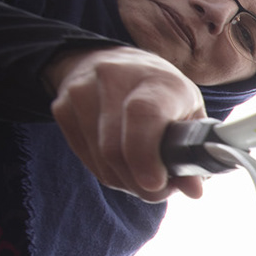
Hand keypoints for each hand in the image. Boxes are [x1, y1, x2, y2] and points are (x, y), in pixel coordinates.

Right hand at [45, 45, 206, 202]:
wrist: (116, 64)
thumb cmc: (164, 95)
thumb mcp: (191, 114)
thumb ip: (194, 153)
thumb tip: (194, 191)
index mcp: (156, 80)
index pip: (144, 114)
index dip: (146, 155)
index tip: (155, 183)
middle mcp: (113, 79)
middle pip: (116, 148)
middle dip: (141, 184)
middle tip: (159, 189)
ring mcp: (81, 92)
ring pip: (100, 160)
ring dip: (126, 182)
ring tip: (145, 175)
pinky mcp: (62, 108)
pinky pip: (87, 159)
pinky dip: (109, 173)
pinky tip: (124, 164)